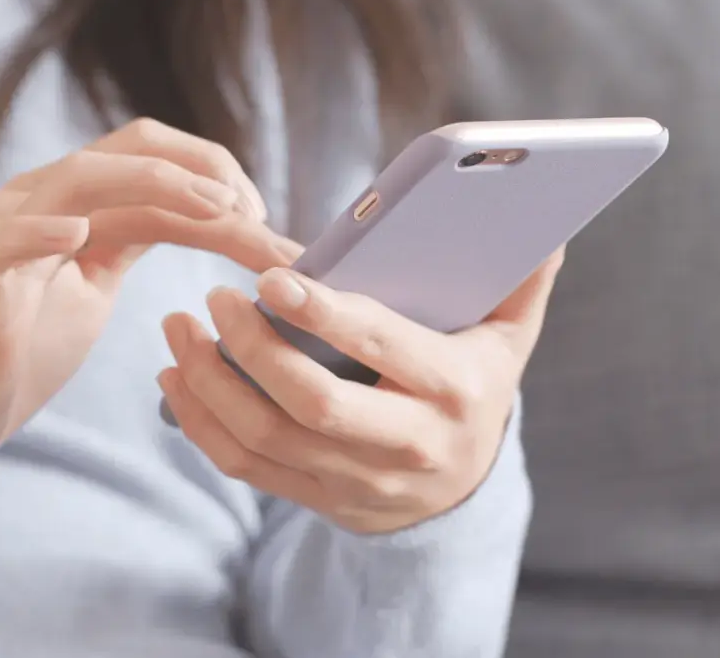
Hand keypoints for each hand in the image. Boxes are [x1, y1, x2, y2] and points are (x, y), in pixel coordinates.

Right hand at [0, 118, 299, 516]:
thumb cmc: (20, 353)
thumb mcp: (93, 289)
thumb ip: (132, 244)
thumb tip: (211, 225)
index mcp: (77, 207)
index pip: (157, 165)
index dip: (221, 181)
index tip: (271, 226)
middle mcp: (41, 202)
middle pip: (130, 150)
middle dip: (206, 173)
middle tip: (258, 214)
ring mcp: (2, 232)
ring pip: (79, 177)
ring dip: (156, 185)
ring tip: (214, 208)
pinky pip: (1, 240)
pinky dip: (38, 230)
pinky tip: (78, 234)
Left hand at [158, 249, 563, 533]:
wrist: (460, 491)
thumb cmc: (474, 389)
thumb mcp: (508, 338)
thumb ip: (519, 280)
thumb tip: (542, 221)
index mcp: (452, 391)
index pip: (379, 347)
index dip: (322, 313)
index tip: (270, 277)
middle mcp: (405, 444)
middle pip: (311, 402)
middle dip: (251, 348)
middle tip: (214, 297)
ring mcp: (356, 481)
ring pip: (265, 438)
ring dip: (209, 383)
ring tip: (178, 328)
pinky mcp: (318, 498)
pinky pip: (246, 467)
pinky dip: (201, 423)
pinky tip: (177, 377)